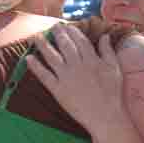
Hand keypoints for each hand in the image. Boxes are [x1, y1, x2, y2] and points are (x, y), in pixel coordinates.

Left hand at [26, 25, 130, 139]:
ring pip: (52, 57)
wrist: (105, 116)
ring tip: (36, 36)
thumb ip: (108, 51)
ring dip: (43, 45)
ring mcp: (66, 77)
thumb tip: (104, 36)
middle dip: (58, 34)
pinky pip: (44, 76)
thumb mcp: (115, 69)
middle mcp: (77, 65)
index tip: (67, 26)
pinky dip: (36, 66)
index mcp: (91, 59)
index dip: (72, 32)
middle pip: (65, 45)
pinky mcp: (58, 90)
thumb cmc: (112, 94)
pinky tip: (28, 58)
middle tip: (53, 26)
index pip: (80, 40)